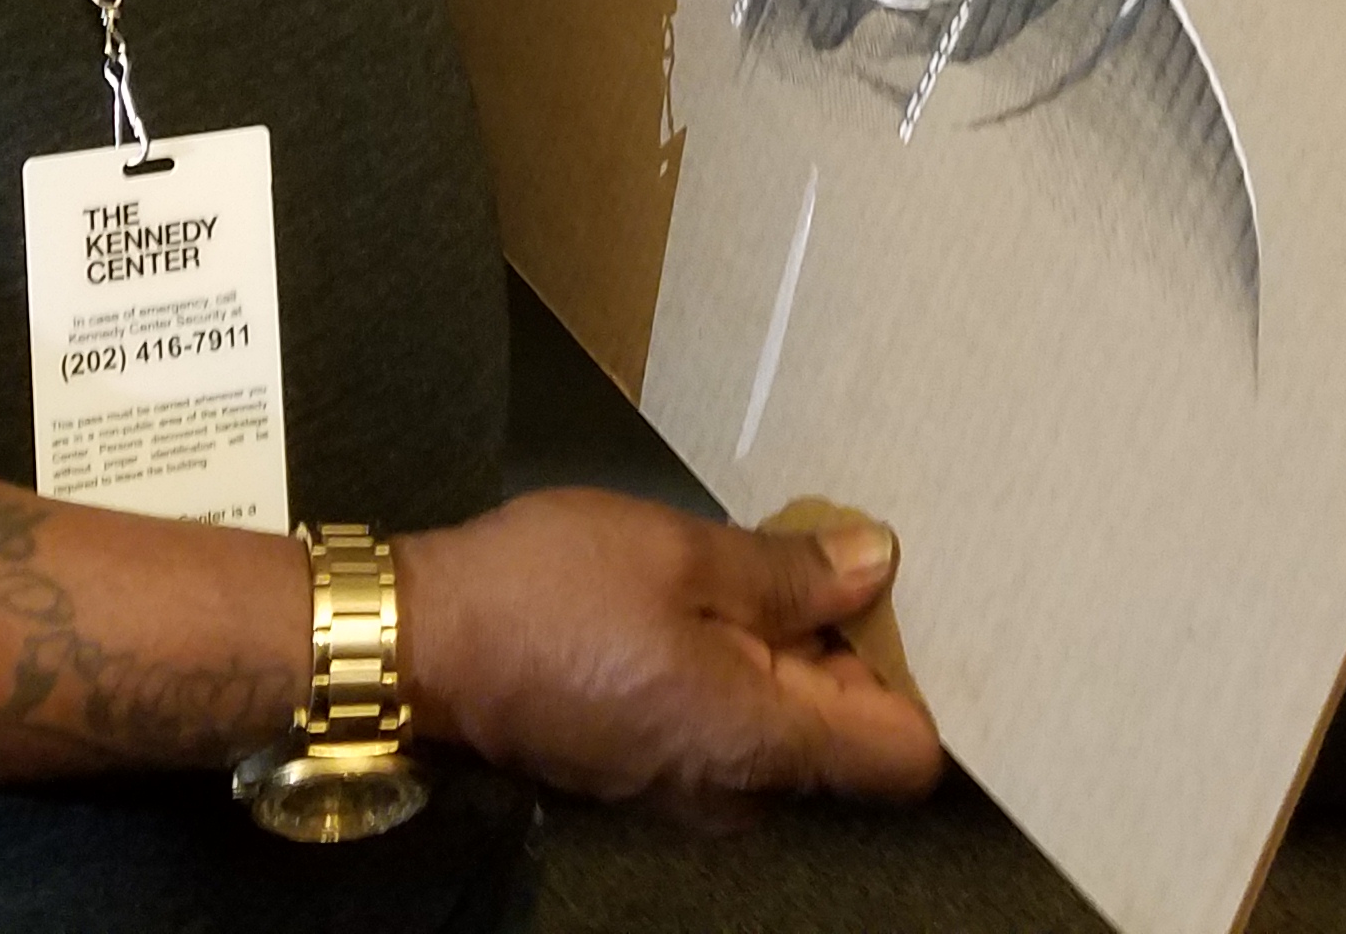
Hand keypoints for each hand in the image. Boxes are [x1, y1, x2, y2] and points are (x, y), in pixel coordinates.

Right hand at [399, 487, 941, 815]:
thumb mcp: (681, 554)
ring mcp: (689, 788)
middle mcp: (737, 791)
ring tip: (776, 564)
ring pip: (788, 730)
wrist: (420, 641)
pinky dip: (744, 671)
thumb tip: (881, 566)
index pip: (904, 755)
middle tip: (842, 555)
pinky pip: (732, 728)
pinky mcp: (648, 767)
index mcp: (760, 745)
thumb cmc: (553, 590)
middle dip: (858, 654)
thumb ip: (790, 572)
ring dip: (795, 656)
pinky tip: (717, 598)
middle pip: (849, 741)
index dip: (925, 678)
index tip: (917, 599)